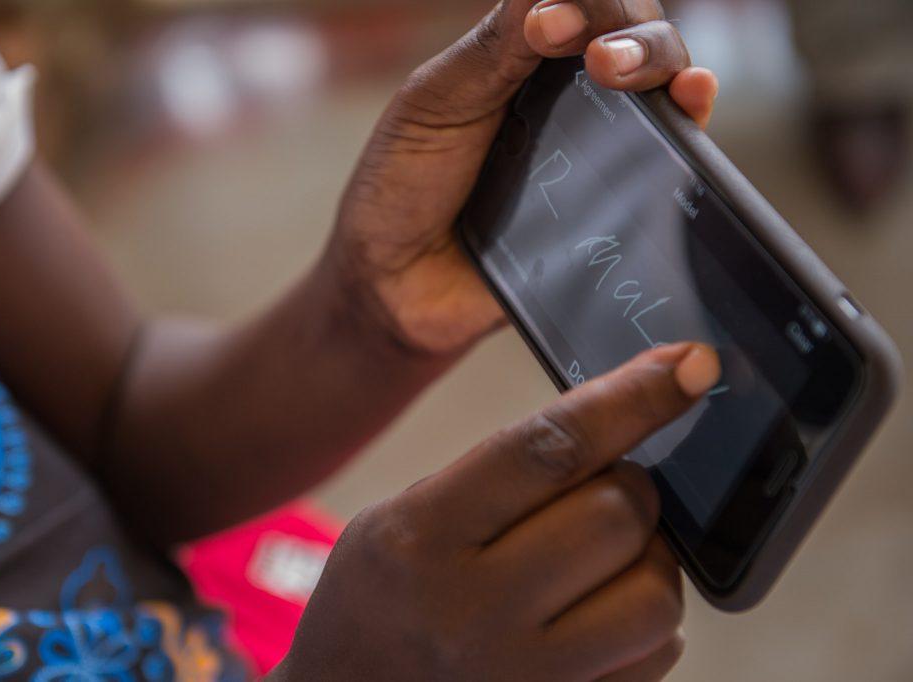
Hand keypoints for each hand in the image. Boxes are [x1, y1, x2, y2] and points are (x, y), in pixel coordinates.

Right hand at [271, 342, 720, 680]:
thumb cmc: (376, 600)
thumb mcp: (403, 514)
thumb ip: (497, 475)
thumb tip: (614, 428)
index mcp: (423, 536)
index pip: (550, 448)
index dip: (632, 398)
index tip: (689, 366)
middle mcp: (473, 611)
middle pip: (616, 515)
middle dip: (629, 486)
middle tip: (603, 489)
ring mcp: (523, 675)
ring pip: (654, 593)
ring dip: (646, 557)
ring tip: (602, 557)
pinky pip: (657, 655)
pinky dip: (645, 617)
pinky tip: (599, 609)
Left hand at [327, 0, 718, 354]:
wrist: (397, 282)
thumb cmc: (404, 186)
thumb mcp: (437, 101)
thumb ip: (494, 48)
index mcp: (523, 57)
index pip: (580, 5)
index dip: (583, 5)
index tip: (549, 26)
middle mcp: (570, 95)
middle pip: (634, 35)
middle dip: (629, 31)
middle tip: (599, 60)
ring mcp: (598, 147)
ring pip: (662, 84)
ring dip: (664, 62)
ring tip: (624, 73)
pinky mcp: (616, 201)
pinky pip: (669, 157)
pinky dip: (690, 118)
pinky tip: (690, 97)